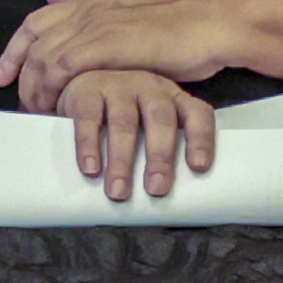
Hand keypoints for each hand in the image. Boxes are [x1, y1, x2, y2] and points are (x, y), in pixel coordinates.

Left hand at [0, 0, 229, 105]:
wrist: (214, 23)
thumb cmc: (178, 23)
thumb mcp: (126, 8)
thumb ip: (88, 3)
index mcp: (90, 1)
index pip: (34, 23)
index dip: (13, 50)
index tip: (1, 76)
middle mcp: (86, 9)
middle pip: (32, 42)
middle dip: (19, 76)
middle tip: (23, 105)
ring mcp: (95, 24)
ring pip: (42, 56)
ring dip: (34, 88)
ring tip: (39, 113)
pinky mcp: (106, 44)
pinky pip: (61, 67)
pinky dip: (51, 88)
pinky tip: (56, 107)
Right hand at [58, 67, 217, 201]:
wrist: (80, 86)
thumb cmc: (123, 116)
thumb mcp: (149, 124)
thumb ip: (161, 148)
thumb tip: (166, 196)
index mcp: (174, 99)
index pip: (197, 114)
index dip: (201, 139)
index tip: (199, 168)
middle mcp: (150, 88)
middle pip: (160, 120)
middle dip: (160, 157)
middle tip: (156, 189)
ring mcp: (118, 87)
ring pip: (124, 122)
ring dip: (122, 160)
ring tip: (118, 191)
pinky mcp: (87, 91)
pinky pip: (89, 119)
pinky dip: (89, 146)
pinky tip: (91, 169)